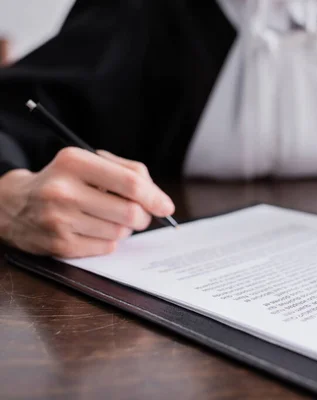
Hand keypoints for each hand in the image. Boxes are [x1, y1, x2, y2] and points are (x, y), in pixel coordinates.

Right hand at [0, 147, 174, 257]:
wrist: (14, 204)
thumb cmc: (64, 180)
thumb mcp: (89, 162)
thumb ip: (128, 172)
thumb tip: (161, 201)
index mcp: (74, 162)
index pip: (130, 183)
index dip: (155, 197)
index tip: (166, 207)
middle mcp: (64, 191)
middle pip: (130, 212)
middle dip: (143, 216)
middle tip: (139, 215)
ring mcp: (59, 220)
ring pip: (120, 232)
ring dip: (125, 229)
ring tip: (109, 218)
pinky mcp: (59, 245)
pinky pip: (106, 248)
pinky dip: (109, 241)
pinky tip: (94, 230)